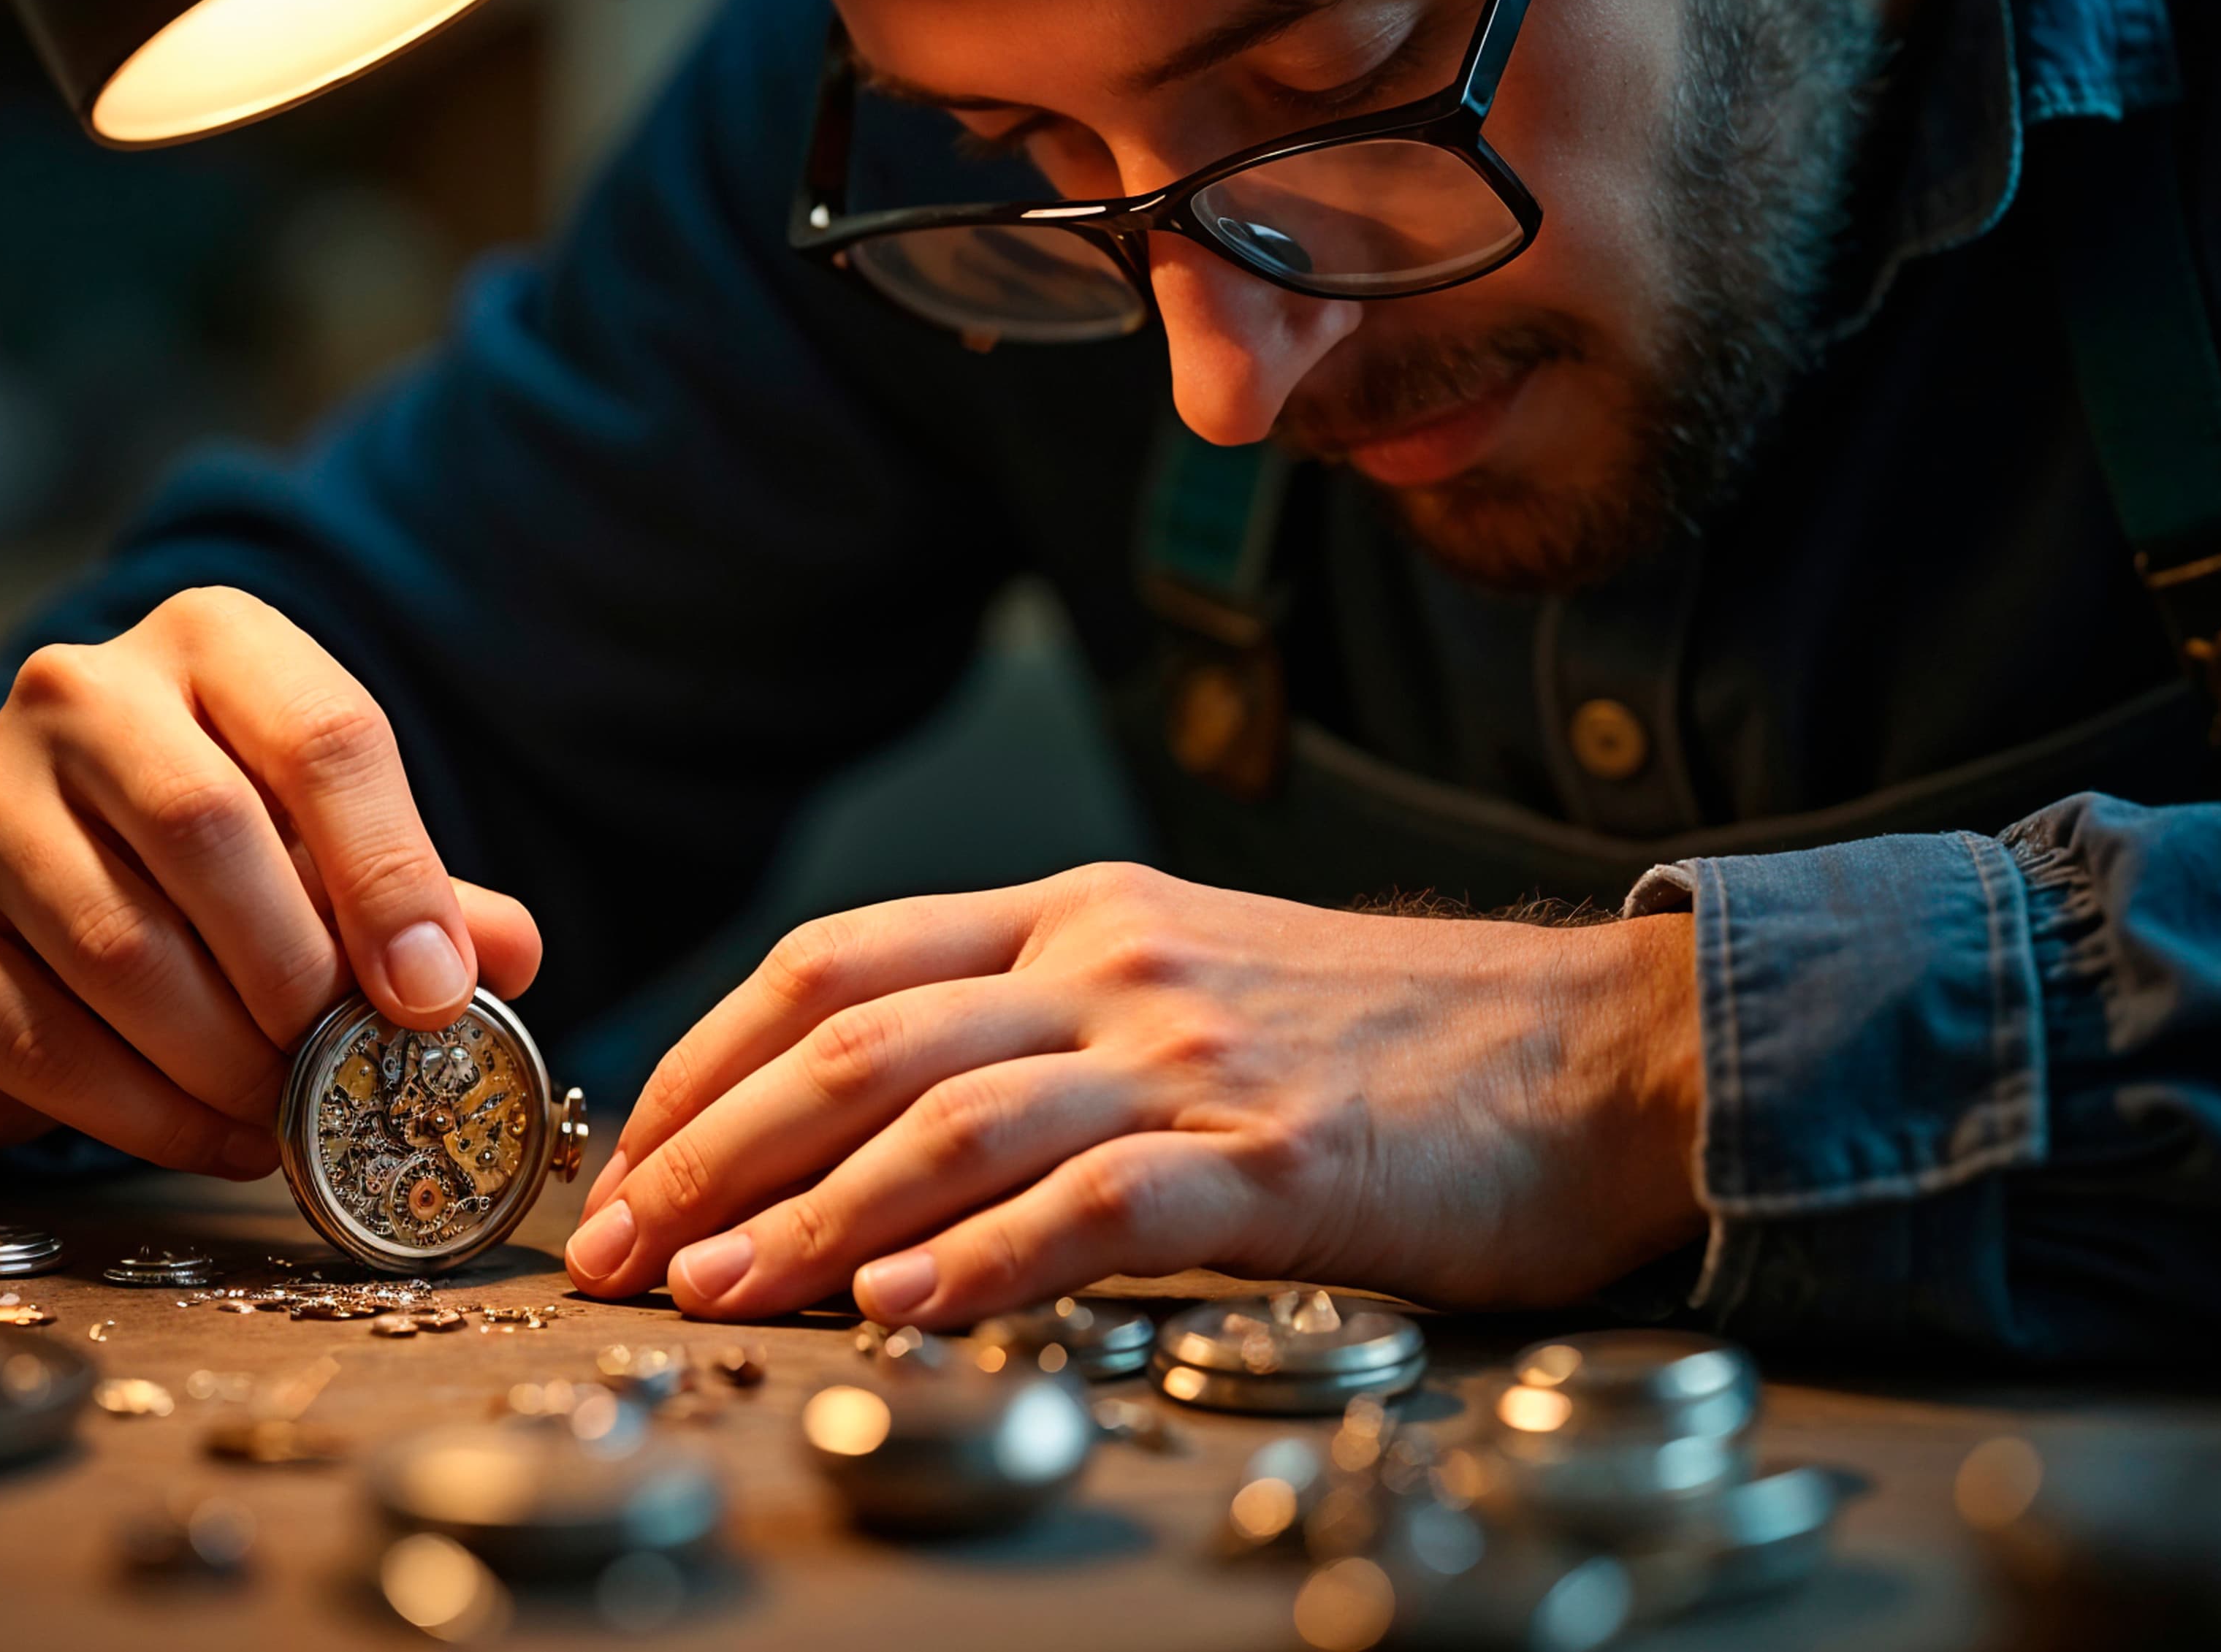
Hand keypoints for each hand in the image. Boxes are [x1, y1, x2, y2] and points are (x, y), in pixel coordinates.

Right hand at [0, 586, 541, 1174]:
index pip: (324, 735)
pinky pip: (48, 1039)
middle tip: (350, 1066)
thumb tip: (507, 955)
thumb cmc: (198, 864)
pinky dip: (151, 1115)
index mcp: (209, 647)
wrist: (4, 897)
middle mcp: (80, 696)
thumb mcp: (316, 846)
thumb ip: (417, 891)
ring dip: (229, 1059)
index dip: (391, 874)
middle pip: (208, 831)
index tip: (435, 992)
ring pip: (123, 947)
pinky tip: (217, 1135)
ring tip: (291, 1112)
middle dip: (299, 975)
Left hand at [564, 863, 1701, 1323]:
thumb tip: (873, 1125)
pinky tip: (898, 1304)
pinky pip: (1090, 1207)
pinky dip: (978, 1257)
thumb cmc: (1385, 1037)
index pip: (834, 966)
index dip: (709, 1060)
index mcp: (1075, 916)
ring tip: (713, 1285)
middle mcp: (1109, 966)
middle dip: (712, 1149)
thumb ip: (1041, 1027)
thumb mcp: (1187, 980)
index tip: (634, 1152)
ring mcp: (1187, 1058)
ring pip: (945, 1124)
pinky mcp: (1272, 1162)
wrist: (1597, 1048)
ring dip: (804, 1212)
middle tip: (624, 1245)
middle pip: (853, 1045)